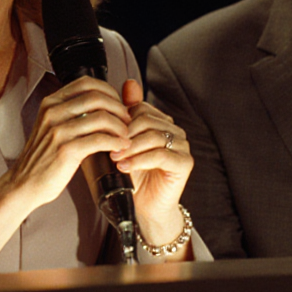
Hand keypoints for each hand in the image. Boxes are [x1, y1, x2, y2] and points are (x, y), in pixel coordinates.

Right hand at [11, 76, 131, 211]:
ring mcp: (58, 131)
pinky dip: (116, 142)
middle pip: (97, 97)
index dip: (109, 91)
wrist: (24, 183)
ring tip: (126, 136)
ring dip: (121, 127)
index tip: (118, 104)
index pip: (87, 83)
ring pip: (101, 118)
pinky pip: (100, 139)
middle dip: (119, 108)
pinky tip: (120, 147)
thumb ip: (71, 112)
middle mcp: (53, 112)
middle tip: (127, 120)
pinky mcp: (66, 150)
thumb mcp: (51, 126)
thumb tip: (101, 104)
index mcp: (51, 103)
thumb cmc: (43, 157)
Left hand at [112, 79, 193, 246]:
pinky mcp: (184, 163)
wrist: (146, 207)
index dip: (121, 121)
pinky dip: (140, 160)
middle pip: (147, 121)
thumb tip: (129, 83)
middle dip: (125, 134)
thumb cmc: (135, 176)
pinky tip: (126, 167)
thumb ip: (126, 118)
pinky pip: (161, 155)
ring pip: (153, 136)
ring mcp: (182, 146)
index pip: (141, 109)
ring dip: (131, 148)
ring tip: (116, 158)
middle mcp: (175, 131)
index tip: (106, 133)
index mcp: (161, 122)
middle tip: (109, 147)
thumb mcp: (125, 144)